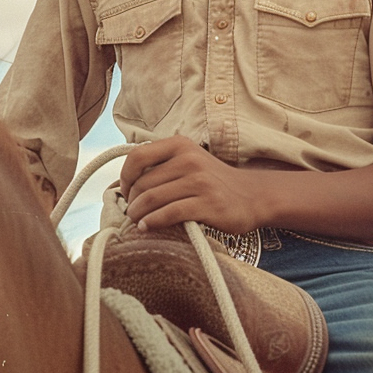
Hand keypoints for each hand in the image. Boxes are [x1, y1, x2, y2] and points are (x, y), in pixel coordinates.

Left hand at [119, 136, 262, 233]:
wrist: (252, 196)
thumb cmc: (213, 182)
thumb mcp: (188, 163)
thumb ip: (160, 168)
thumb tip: (119, 187)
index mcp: (180, 145)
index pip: (136, 156)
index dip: (124, 178)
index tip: (127, 193)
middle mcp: (189, 159)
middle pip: (142, 183)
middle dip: (131, 202)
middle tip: (133, 214)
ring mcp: (199, 181)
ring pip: (152, 198)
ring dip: (138, 214)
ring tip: (138, 222)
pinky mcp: (207, 204)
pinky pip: (168, 213)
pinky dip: (152, 223)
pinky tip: (148, 228)